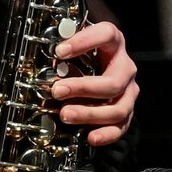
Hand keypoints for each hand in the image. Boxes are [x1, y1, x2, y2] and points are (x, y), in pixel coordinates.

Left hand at [52, 19, 138, 146]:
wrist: (99, 71)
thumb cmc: (84, 57)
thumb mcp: (75, 49)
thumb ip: (63, 52)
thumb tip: (43, 58)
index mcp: (114, 43)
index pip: (106, 35)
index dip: (84, 42)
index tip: (60, 51)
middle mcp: (125, 67)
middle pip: (113, 82)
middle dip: (82, 88)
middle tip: (57, 91)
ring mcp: (128, 91)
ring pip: (118, 108)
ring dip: (90, 113)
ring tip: (65, 114)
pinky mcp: (126, 111)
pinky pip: (120, 127)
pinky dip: (106, 134)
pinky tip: (90, 137)